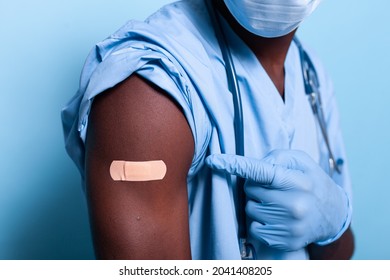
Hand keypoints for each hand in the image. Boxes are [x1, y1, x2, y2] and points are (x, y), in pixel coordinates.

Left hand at [206, 150, 350, 250]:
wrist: (334, 215)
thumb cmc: (312, 182)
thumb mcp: (302, 161)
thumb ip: (277, 157)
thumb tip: (253, 166)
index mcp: (297, 181)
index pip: (260, 171)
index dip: (235, 164)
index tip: (214, 161)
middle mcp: (294, 205)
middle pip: (250, 190)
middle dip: (254, 186)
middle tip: (272, 187)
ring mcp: (289, 225)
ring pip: (249, 209)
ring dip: (256, 204)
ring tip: (275, 203)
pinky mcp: (284, 241)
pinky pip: (253, 228)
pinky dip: (259, 221)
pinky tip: (275, 217)